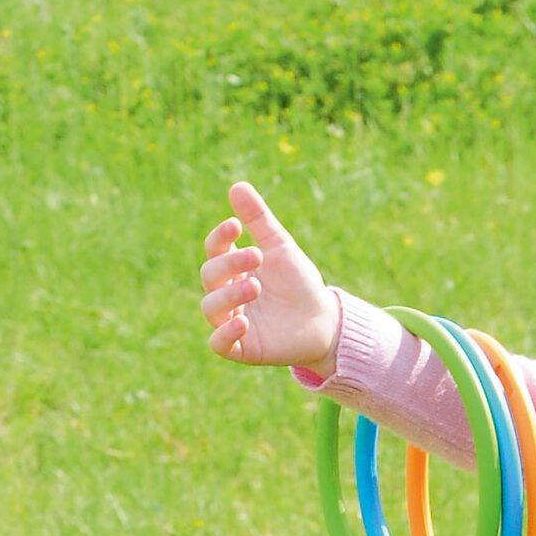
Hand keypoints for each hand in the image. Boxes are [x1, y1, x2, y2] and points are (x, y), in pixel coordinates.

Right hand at [199, 179, 339, 371]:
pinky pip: (219, 344)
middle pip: (210, 276)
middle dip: (230, 264)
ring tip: (255, 286)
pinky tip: (243, 322)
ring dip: (228, 295)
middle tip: (258, 256)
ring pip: (210, 308)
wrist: (325, 321)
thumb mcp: (280, 248)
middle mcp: (227, 294)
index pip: (213, 250)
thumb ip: (259, 220)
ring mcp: (232, 321)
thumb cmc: (299, 283)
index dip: (220, 237)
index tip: (237, 225)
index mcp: (232, 269)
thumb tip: (237, 186)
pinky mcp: (242, 349)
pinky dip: (225, 334)